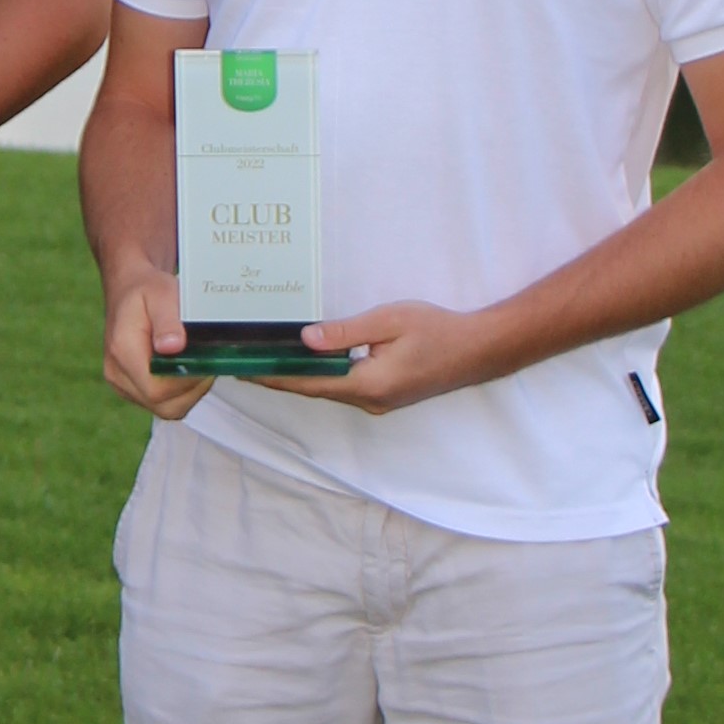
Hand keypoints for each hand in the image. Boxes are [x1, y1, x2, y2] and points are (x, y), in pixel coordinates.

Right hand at [103, 271, 212, 419]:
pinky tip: (184, 368)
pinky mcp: (131, 388)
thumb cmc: (146, 290)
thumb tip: (173, 347)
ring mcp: (122, 384)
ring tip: (196, 363)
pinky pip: (161, 403)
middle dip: (192, 389)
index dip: (186, 383)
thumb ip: (167, 321)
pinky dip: (179, 392)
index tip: (204, 362)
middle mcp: (117, 373)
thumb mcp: (161, 294)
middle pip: (163, 405)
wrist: (129, 290)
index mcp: (122, 351)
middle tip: (205, 363)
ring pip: (165, 408)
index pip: (157, 390)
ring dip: (188, 392)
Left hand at [250, 301, 488, 413]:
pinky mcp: (386, 395)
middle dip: (279, 377)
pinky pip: (345, 387)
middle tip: (245, 362)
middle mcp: (369, 401)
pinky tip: (309, 362)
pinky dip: (322, 376)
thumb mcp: (389, 321)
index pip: (308, 383)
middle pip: (314, 390)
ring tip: (268, 360)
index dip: (274, 377)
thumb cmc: (438, 330)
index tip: (243, 371)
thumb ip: (345, 332)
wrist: (480, 350)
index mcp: (367, 385)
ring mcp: (379, 402)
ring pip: (329, 390)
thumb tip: (305, 339)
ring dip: (300, 377)